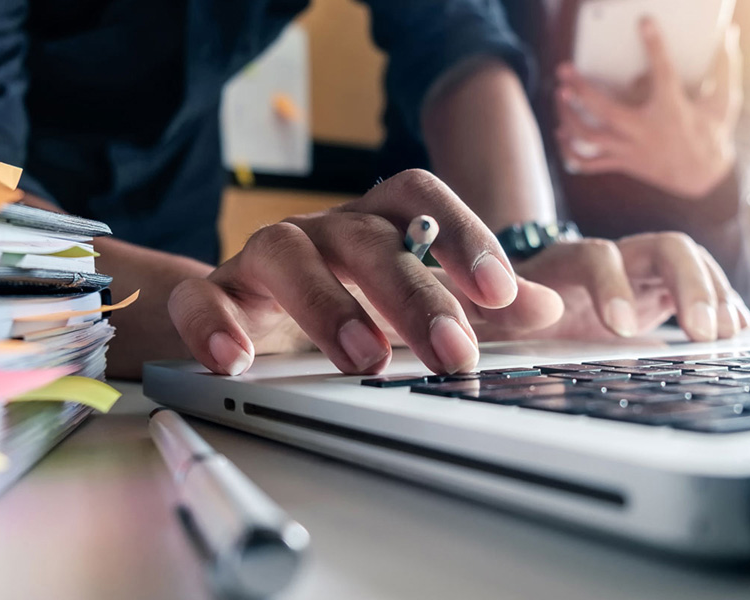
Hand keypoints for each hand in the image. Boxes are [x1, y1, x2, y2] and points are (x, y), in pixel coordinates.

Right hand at [167, 170, 563, 375]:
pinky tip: (237, 362)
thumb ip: (479, 305)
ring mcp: (264, 258)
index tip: (500, 292)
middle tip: (451, 351)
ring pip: (285, 253)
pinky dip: (215, 324)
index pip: (420, 198)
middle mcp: (323, 230)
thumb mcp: (417, 304)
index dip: (462, 234)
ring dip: (328, 306)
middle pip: (364, 236)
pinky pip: (202, 296)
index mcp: (376, 223)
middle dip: (412, 293)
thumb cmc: (348, 302)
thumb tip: (547, 307)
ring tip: (364, 360)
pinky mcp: (216, 294)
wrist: (252, 311)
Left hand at [515, 232, 749, 341]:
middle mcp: (611, 259)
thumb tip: (535, 313)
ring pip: (689, 264)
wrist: (518, 308)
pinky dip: (723, 305)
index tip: (619, 328)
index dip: (612, 284)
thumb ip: (499, 312)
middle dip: (689, 284)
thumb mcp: (488, 313)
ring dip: (714, 295)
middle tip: (702, 331)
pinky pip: (700, 289)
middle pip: (662, 248)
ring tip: (727, 333)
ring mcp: (640, 274)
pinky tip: (738, 329)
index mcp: (564, 262)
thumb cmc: (502, 310)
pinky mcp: (658, 294)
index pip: (596, 255)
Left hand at [554, 19, 742, 198]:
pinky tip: (560, 132)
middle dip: (581, 89)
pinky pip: (588, 162)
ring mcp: (631, 150)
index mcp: (672, 110)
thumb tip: (728, 34)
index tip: (644, 22)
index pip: (663, 72)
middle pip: (605, 110)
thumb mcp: (723, 102)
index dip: (655, 45)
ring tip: (559, 94)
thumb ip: (724, 67)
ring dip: (568, 116)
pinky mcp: (623, 163)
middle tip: (564, 69)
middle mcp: (646, 131)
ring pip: (590, 136)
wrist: (703, 177)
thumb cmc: (711, 133)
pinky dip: (569, 150)